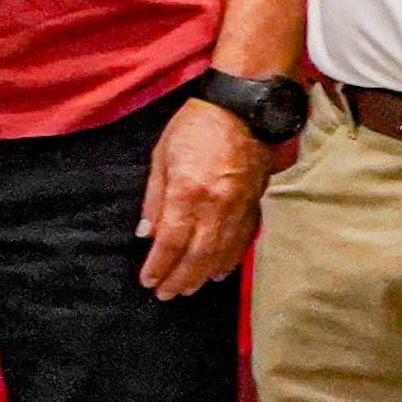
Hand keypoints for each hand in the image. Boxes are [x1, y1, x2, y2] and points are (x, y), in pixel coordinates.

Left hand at [136, 97, 268, 297]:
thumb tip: (146, 234)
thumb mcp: (161, 157)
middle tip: (167, 294)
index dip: (159, 265)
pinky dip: (231, 259)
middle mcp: (216, 204)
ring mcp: (240, 205)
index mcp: (188, 191)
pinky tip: (220, 271)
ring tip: (189, 289)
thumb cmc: (196, 126)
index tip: (148, 281)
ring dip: (204, 275)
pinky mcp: (255, 202)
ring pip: (223, 252)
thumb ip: (154, 199)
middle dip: (180, 278)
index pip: (171, 241)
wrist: (244, 107)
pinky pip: (243, 239)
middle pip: (198, 254)